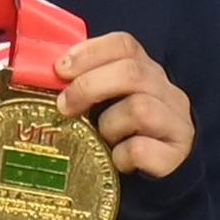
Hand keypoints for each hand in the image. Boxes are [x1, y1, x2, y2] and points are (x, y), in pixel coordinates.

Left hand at [54, 31, 193, 178]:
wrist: (162, 175)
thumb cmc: (124, 134)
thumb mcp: (107, 104)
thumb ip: (86, 84)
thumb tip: (42, 76)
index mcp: (147, 72)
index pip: (125, 45)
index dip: (90, 52)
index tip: (61, 69)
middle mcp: (167, 91)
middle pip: (132, 72)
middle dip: (89, 86)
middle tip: (64, 106)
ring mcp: (177, 122)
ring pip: (140, 109)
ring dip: (108, 125)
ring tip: (101, 139)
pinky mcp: (176, 154)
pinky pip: (141, 149)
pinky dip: (120, 156)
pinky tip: (116, 161)